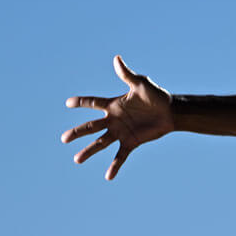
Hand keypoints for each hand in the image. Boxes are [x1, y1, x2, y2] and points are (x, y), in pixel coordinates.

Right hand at [62, 55, 173, 179]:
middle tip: (63, 139)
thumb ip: (127, 75)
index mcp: (113, 105)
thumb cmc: (156, 97)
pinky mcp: (131, 142)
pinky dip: (115, 166)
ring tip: (77, 160)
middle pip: (91, 127)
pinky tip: (108, 176)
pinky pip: (120, 156)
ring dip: (89, 151)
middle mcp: (114, 120)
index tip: (67, 103)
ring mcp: (121, 132)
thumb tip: (117, 59)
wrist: (171, 113)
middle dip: (77, 132)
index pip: (92, 103)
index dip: (80, 103)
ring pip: (101, 143)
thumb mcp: (141, 84)